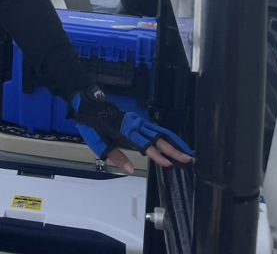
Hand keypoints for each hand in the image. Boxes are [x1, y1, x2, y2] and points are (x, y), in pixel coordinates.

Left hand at [69, 85, 193, 173]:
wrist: (89, 107)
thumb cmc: (93, 126)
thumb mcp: (99, 144)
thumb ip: (116, 157)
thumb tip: (130, 170)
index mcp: (125, 130)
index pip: (145, 145)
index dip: (157, 154)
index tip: (169, 163)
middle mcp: (135, 124)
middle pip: (158, 137)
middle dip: (173, 149)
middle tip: (188, 159)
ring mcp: (138, 121)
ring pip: (160, 131)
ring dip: (174, 141)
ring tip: (187, 152)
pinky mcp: (139, 121)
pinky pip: (156, 128)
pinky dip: (167, 136)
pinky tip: (174, 143)